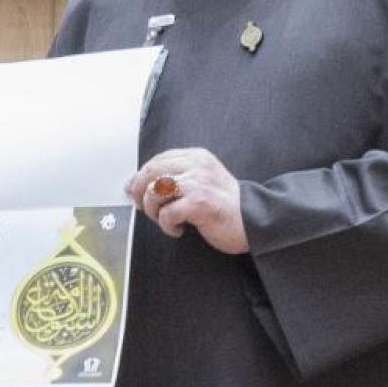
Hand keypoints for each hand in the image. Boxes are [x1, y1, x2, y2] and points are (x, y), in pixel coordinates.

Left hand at [125, 147, 248, 252]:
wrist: (254, 221)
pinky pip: (166, 213)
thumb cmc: (225, 205)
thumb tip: (133, 184)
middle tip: (145, 209)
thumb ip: (173, 178)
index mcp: (197, 157)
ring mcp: (198, 183)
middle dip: (141, 193)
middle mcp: (196, 165)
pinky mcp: (199, 203)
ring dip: (153, 211)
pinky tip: (178, 229)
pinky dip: (166, 225)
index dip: (141, 177)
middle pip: (151, 171)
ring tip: (166, 220)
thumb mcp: (201, 181)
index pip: (157, 159)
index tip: (135, 192)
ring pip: (154, 191)